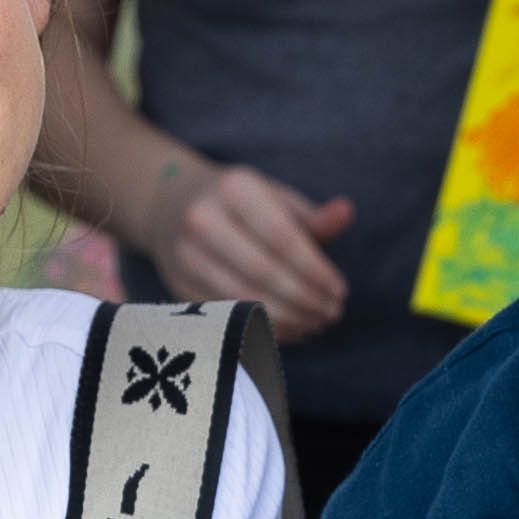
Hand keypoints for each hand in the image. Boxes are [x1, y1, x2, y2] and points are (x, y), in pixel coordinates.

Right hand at [141, 153, 361, 336]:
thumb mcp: (275, 198)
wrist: (173, 206)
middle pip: (263, 272)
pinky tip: (291, 328)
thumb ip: (312, 215)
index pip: (283, 238)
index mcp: (235, 189)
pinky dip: (263, 327)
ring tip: (315, 323)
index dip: (315, 270)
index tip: (340, 291)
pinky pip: (227, 315)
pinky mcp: (179, 286)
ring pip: (244, 298)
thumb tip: (346, 213)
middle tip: (331, 313)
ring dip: (287, 318)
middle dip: (304, 298)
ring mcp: (185, 255)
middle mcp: (202, 219)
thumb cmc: (241, 204)